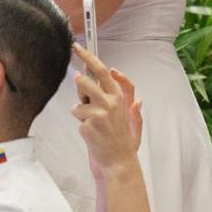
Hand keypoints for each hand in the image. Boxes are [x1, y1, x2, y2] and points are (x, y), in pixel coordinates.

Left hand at [71, 42, 142, 177]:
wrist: (118, 162)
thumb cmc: (122, 142)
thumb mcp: (131, 121)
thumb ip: (130, 107)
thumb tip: (137, 99)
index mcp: (120, 98)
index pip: (104, 72)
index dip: (91, 58)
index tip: (81, 49)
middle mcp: (110, 102)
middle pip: (88, 79)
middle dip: (81, 67)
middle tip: (75, 54)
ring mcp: (99, 113)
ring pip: (78, 103)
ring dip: (80, 111)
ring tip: (91, 121)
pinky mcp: (88, 124)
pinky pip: (76, 119)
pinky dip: (81, 125)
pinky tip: (91, 133)